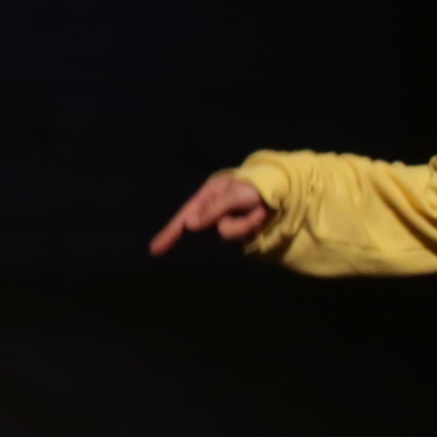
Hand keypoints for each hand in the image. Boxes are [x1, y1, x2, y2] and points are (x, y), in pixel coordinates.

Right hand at [149, 169, 270, 257]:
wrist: (281, 191)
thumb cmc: (256, 186)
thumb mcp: (235, 193)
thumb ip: (213, 209)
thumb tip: (191, 225)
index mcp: (207, 195)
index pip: (184, 216)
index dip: (169, 233)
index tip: (154, 250)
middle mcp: (213, 210)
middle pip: (208, 229)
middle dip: (234, 224)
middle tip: (256, 212)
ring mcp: (225, 222)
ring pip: (227, 235)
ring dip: (245, 224)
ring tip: (260, 212)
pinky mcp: (238, 233)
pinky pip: (240, 238)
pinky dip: (251, 227)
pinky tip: (260, 217)